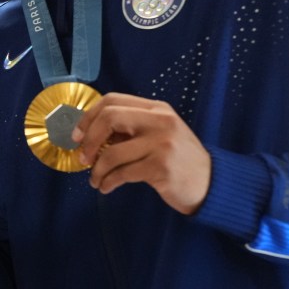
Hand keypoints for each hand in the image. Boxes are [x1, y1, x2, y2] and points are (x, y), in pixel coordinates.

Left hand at [72, 93, 210, 214]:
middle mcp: (161, 121)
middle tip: (83, 158)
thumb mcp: (159, 135)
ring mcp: (162, 144)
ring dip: (97, 170)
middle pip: (109, 118)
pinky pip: (122, 173)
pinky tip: (107, 187)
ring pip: (112, 152)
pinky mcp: (161, 168)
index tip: (77, 135)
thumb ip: (131, 130)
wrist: (211, 183)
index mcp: (157, 109)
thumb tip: (90, 135)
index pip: (113, 101)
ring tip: (96, 180)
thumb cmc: (179, 160)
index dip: (89, 117)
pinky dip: (108, 182)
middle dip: (88, 140)